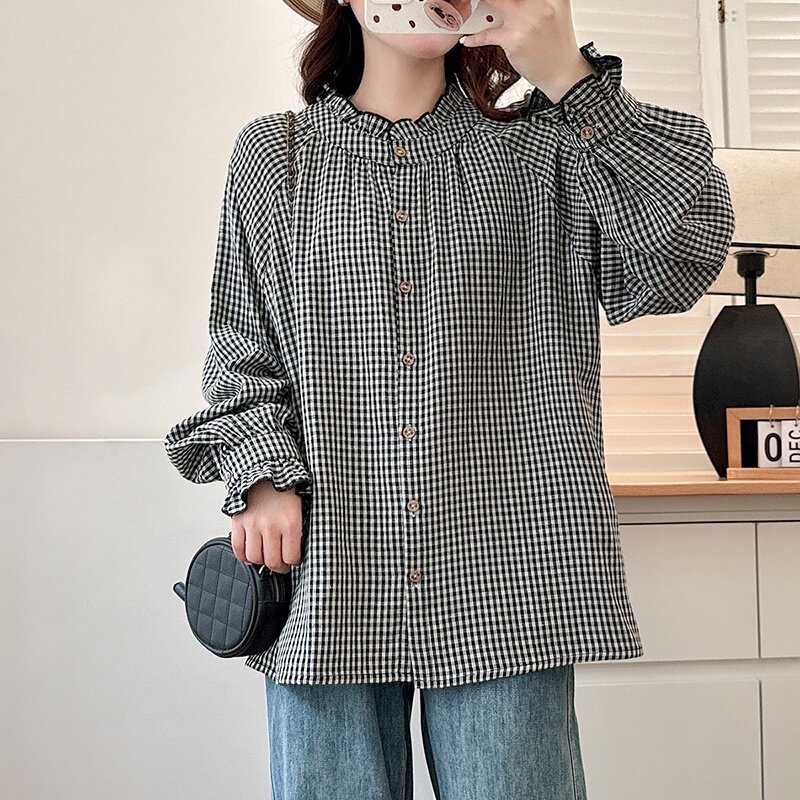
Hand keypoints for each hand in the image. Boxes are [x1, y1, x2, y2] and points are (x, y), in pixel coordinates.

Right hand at [230, 480, 303, 573]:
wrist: (266, 470)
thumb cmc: (285, 489)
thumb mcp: (301, 508)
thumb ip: (298, 530)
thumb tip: (297, 550)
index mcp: (290, 523)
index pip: (291, 557)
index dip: (293, 562)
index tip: (292, 559)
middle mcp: (271, 525)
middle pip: (272, 561)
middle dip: (278, 566)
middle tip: (280, 563)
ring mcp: (253, 525)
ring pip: (254, 558)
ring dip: (261, 561)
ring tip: (266, 555)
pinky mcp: (239, 522)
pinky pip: (238, 548)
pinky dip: (244, 555)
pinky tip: (251, 552)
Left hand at [460, 0, 596, 103]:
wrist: (561, 73)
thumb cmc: (556, 47)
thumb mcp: (554, 13)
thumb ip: (537, 2)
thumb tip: (513, 3)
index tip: (499, 1)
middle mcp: (541, 4)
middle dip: (491, 0)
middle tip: (483, 3)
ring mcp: (526, 21)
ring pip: (494, 3)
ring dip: (480, 7)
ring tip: (474, 10)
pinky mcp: (514, 39)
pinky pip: (486, 34)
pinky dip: (475, 38)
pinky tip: (469, 39)